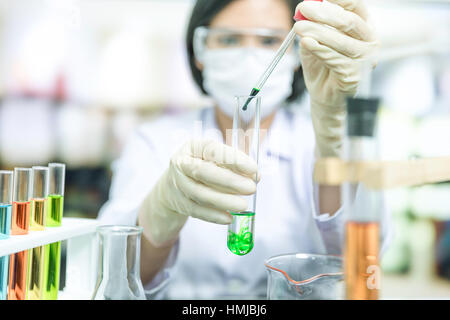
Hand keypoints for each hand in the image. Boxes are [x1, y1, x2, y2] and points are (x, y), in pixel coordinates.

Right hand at [138, 139, 257, 246]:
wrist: (174, 184)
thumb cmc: (202, 167)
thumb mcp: (214, 158)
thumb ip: (234, 164)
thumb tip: (255, 175)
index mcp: (193, 147)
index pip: (213, 150)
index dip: (234, 159)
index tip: (253, 168)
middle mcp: (182, 163)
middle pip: (203, 172)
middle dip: (229, 181)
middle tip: (251, 188)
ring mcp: (178, 184)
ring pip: (200, 194)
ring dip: (224, 201)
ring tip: (243, 205)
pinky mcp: (179, 203)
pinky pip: (197, 211)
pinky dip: (214, 216)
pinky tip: (229, 217)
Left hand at [294, 0, 379, 156]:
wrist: (322, 94)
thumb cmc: (321, 64)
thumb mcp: (315, 39)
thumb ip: (313, 24)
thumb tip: (305, 8)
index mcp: (363, 26)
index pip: (355, 6)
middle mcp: (370, 40)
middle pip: (348, 22)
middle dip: (324, 13)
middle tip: (303, 8)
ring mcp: (365, 59)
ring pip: (342, 41)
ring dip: (318, 32)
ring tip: (299, 27)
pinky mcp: (355, 75)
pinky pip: (337, 60)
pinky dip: (321, 50)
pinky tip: (307, 43)